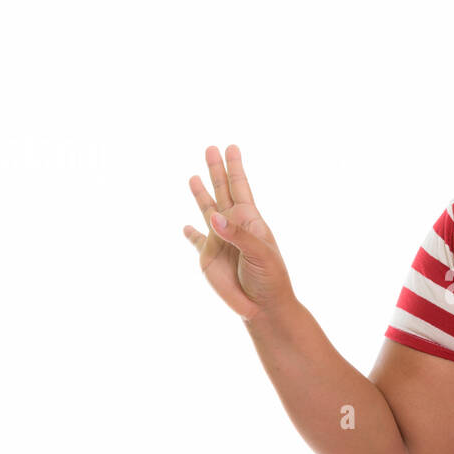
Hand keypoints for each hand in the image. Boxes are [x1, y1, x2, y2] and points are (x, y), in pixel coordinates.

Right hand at [183, 144, 294, 321]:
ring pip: (206, 210)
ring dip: (200, 193)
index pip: (240, 187)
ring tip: (192, 177)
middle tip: (210, 148)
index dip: (235, 167)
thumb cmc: (269, 278)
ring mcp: (219, 240)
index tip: (231, 147)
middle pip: (222, 191)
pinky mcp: (207, 257)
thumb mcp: (259, 254)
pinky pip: (196, 241)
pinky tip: (185, 227)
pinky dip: (189, 234)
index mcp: (249, 221)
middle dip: (216, 170)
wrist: (262, 305)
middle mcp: (233, 226)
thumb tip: (214, 217)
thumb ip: (238, 235)